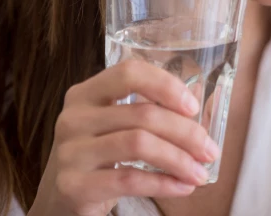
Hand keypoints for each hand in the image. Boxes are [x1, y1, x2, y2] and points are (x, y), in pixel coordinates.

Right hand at [29, 60, 218, 215]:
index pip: (129, 72)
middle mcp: (74, 117)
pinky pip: (129, 179)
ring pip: (139, 144)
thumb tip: (198, 108)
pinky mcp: (73, 185)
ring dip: (179, 159)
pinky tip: (181, 187)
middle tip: (209, 150)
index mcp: (86, 93)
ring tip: (199, 173)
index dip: (166, 85)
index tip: (193, 106)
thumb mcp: (115, 124)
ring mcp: (71, 151)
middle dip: (186, 132)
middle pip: (142, 114)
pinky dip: (163, 183)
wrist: (61, 198)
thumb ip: (147, 110)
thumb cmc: (100, 154)